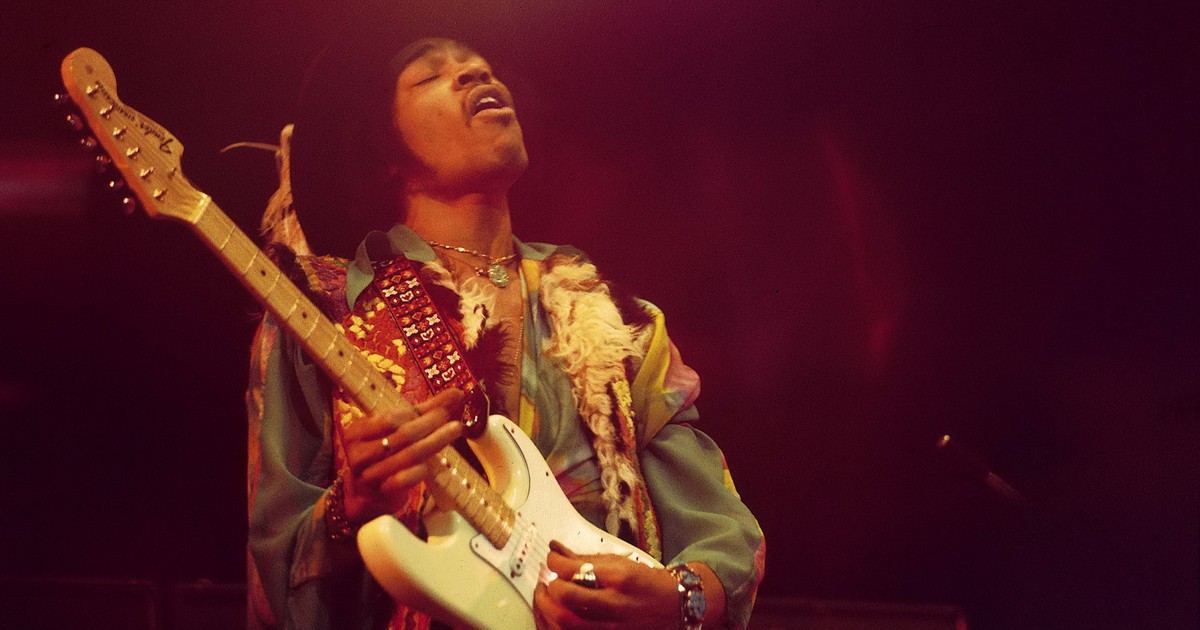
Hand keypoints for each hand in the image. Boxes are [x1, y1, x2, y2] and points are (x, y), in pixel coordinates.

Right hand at [339, 388, 465, 521]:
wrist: (369, 493)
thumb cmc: (386, 452)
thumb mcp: (396, 429)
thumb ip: (424, 410)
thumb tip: (457, 392)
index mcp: (356, 432)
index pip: (390, 419)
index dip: (418, 414)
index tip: (441, 410)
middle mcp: (358, 453)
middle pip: (403, 435)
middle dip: (431, 424)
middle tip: (453, 417)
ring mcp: (368, 475)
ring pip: (409, 455)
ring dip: (436, 441)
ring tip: (456, 429)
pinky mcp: (381, 492)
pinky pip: (406, 479)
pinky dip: (422, 469)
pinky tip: (436, 463)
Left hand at [534, 547, 678, 629]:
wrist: (673, 608)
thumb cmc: (646, 584)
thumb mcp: (619, 563)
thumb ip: (585, 558)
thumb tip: (555, 550)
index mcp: (619, 579)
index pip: (575, 570)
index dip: (554, 562)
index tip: (551, 559)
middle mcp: (615, 606)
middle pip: (568, 600)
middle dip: (548, 589)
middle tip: (545, 582)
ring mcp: (611, 628)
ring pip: (566, 624)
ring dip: (547, 610)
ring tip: (546, 599)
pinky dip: (555, 626)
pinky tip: (553, 617)